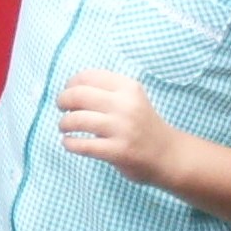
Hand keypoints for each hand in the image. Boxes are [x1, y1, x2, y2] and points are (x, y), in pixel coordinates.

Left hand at [56, 69, 178, 187]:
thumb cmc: (143, 125)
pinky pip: (82, 145)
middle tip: (62, 108)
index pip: (88, 76)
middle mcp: (125, 105)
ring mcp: (122, 129)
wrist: (168, 154)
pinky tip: (68, 143)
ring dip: (64, 123)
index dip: (71, 83)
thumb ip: (108, 92)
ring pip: (76, 120)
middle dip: (62, 101)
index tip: (68, 91)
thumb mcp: (132, 99)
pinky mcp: (118, 151)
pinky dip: (69, 143)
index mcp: (128, 87)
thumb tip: (69, 89)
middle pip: (78, 95)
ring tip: (64, 127)